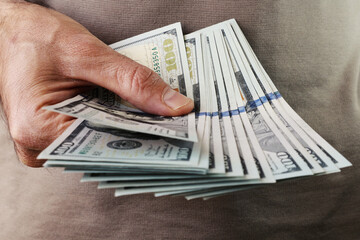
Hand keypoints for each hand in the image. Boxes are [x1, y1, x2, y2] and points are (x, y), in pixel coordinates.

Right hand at [0, 1, 193, 166]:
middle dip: (141, 133)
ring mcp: (46, 141)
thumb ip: (134, 82)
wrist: (7, 28)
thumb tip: (175, 107)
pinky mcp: (55, 132)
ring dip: (129, 127)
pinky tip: (134, 114)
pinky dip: (115, 122)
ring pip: (101, 141)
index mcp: (38, 128)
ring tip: (159, 119)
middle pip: (105, 147)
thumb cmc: (33, 36)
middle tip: (177, 125)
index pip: (106, 146)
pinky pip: (92, 133)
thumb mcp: (88, 54)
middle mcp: (40, 144)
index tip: (178, 136)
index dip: (146, 140)